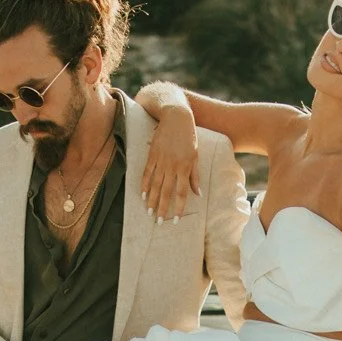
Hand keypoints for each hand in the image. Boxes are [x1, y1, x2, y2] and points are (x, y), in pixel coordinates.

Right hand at [140, 104, 199, 220]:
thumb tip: (198, 194)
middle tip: (158, 222)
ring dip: (152, 200)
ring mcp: (161, 161)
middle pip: (166, 192)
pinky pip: (147, 172)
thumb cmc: (189, 137)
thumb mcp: (196, 156)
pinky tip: (143, 195)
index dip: (178, 207)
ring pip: (155, 185)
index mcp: (185, 167)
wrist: (176, 118)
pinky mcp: (152, 155)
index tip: (175, 219)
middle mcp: (173, 166)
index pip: (181, 192)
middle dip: (163, 208)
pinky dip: (144, 185)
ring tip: (149, 213)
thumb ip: (195, 176)